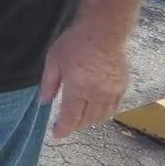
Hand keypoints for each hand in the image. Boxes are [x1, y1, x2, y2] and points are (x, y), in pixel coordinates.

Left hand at [38, 23, 128, 138]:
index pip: (71, 117)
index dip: (63, 128)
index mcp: (78, 87)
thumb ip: (48, 83)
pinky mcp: (122, 87)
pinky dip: (102, 113)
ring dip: (89, 121)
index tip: (56, 134)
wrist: (103, 31)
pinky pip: (113, 108)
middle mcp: (97, 93)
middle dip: (74, 125)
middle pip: (86, 120)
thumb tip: (42, 102)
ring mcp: (112, 91)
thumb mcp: (54, 60)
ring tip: (78, 117)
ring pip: (101, 116)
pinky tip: (94, 109)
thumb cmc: (75, 42)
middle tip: (64, 123)